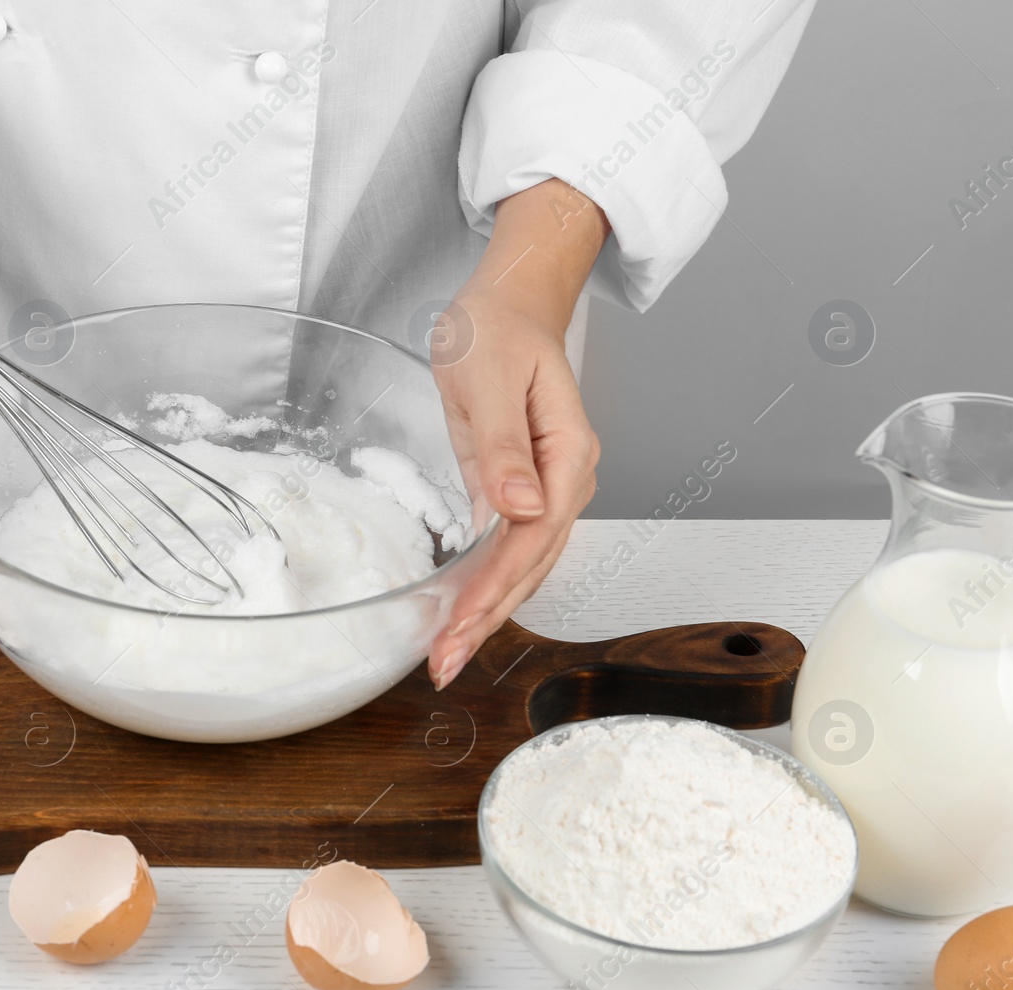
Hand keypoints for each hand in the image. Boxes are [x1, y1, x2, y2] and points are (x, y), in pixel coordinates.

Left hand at [428, 180, 607, 688]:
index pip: (531, 537)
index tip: (460, 624)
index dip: (494, 587)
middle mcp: (567, 479)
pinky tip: (463, 614)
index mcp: (568, 453)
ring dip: (487, 612)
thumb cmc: (498, 330)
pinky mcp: (523, 491)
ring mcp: (548, 489)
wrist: (508, 304)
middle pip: (531, 564)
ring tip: (448, 654)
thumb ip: (502, 446)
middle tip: (445, 663)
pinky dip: (486, 585)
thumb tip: (519, 507)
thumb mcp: (488, 377)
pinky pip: (509, 549)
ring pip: (523, 565)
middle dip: (488, 618)